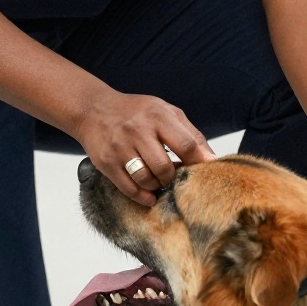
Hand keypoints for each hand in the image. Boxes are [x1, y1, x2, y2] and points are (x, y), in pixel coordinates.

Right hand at [75, 91, 215, 206]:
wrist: (94, 108)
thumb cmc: (135, 111)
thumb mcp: (165, 111)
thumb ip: (190, 133)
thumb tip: (212, 159)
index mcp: (158, 115)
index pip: (186, 145)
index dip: (198, 163)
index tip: (204, 174)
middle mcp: (138, 131)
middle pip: (165, 168)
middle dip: (173, 178)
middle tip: (174, 178)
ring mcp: (121, 148)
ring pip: (147, 180)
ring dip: (157, 186)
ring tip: (158, 181)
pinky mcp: (107, 163)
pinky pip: (129, 188)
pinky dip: (142, 196)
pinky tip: (149, 194)